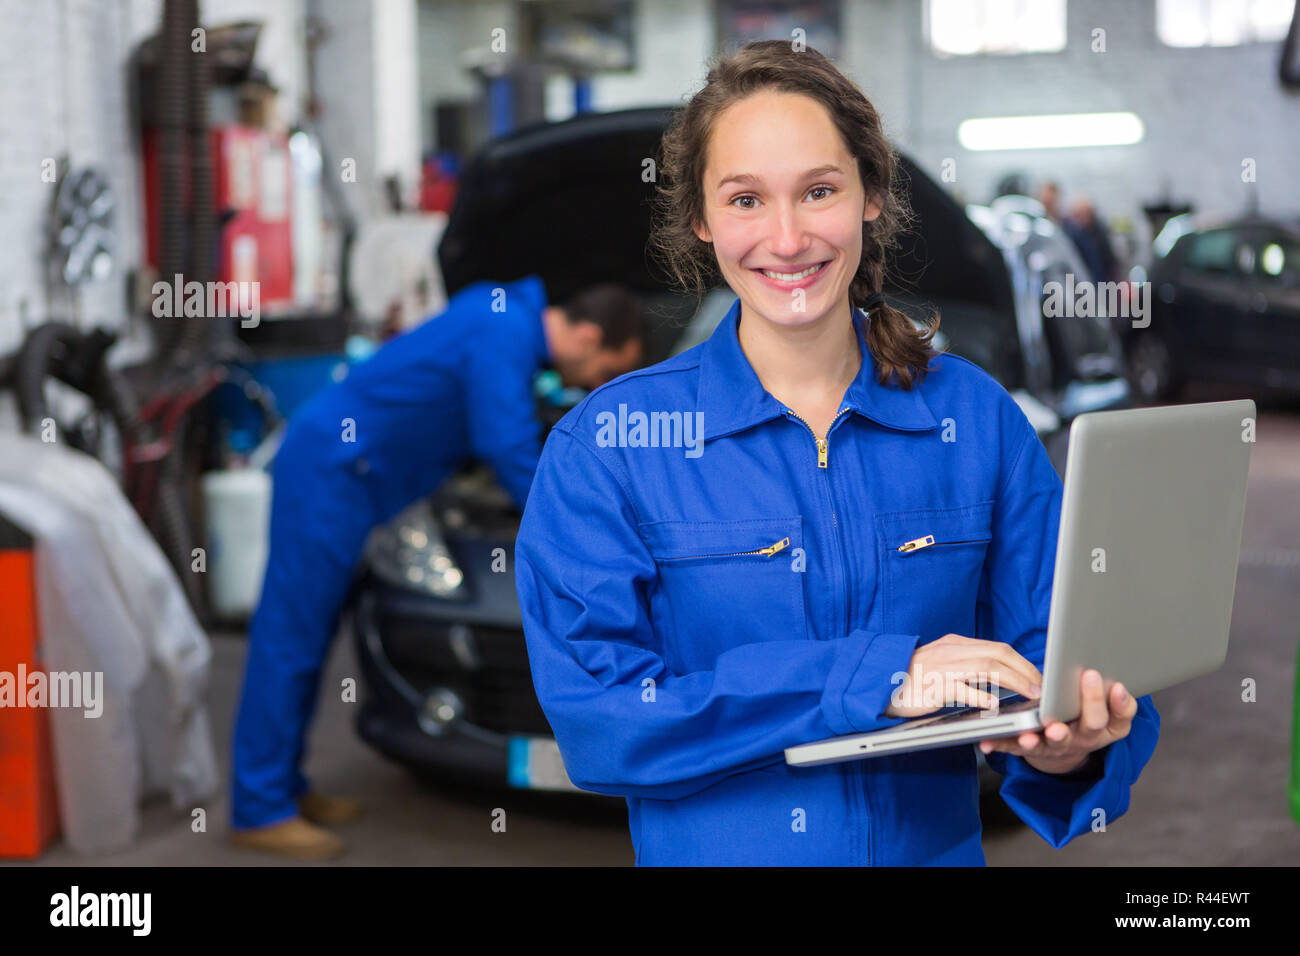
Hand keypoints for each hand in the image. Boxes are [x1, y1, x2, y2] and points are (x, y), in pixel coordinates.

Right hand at [884, 634, 1042, 717]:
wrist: (875, 684)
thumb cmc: (910, 680)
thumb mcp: (940, 666)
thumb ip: (965, 666)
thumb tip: (996, 675)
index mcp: (954, 645)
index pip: (997, 648)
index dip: (1023, 662)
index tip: (1039, 678)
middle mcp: (950, 651)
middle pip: (998, 654)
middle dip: (1025, 670)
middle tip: (1042, 687)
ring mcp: (940, 667)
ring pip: (986, 667)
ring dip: (1014, 681)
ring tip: (1030, 694)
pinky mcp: (930, 686)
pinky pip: (960, 688)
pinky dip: (980, 695)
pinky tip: (994, 704)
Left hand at [978, 669, 1136, 774]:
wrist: (1065, 751)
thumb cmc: (1083, 717)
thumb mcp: (1103, 710)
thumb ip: (1106, 693)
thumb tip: (1104, 670)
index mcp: (1106, 727)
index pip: (1119, 716)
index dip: (1121, 703)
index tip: (1118, 685)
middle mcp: (1085, 737)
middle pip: (1092, 725)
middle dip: (1090, 704)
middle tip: (1087, 680)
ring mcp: (1059, 746)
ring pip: (1055, 742)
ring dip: (1048, 735)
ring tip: (1039, 730)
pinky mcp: (1032, 750)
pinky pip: (1015, 748)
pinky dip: (1001, 744)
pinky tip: (987, 741)